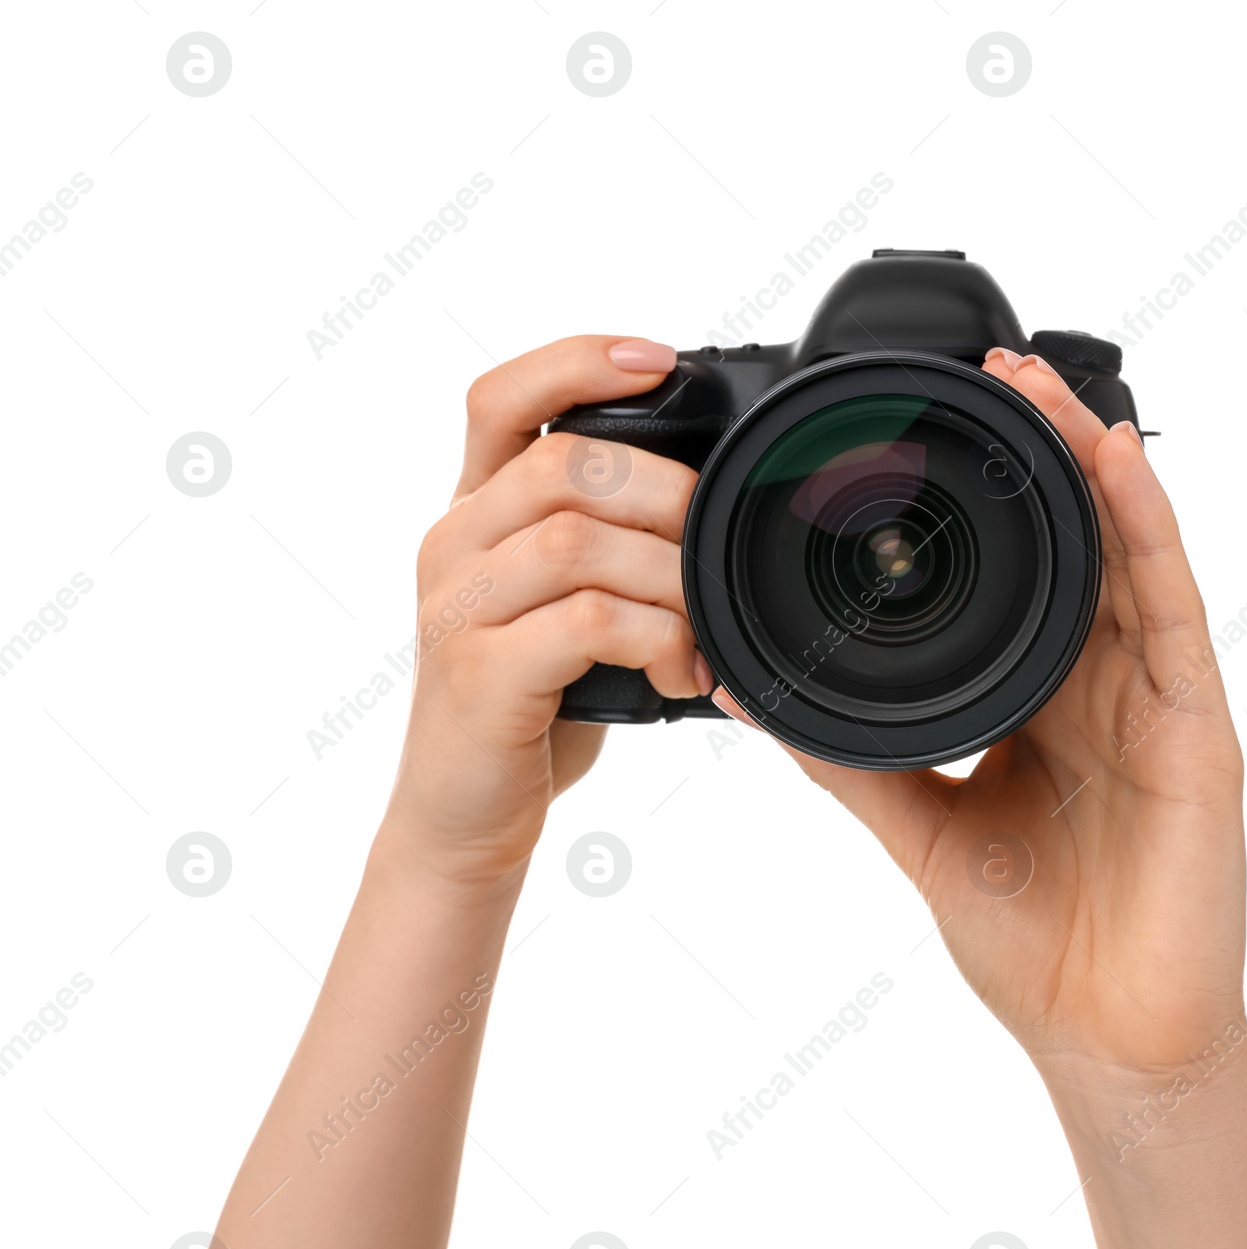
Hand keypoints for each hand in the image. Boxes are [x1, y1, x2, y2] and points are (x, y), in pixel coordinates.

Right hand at [383, 336, 711, 895]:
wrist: (464, 815)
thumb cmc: (531, 704)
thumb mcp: (562, 607)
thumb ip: (605, 547)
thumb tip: (710, 508)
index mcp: (474, 514)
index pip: (501, 398)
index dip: (578, 362)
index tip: (659, 358)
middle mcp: (453, 545)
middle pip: (564, 466)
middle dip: (667, 493)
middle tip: (716, 543)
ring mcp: (458, 608)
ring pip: (578, 541)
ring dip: (670, 576)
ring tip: (705, 623)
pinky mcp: (478, 674)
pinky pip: (585, 621)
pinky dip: (656, 640)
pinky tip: (681, 671)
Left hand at [721, 349, 1246, 1076]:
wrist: (1103, 1038)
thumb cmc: (1031, 939)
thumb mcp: (924, 828)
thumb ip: (852, 761)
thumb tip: (759, 699)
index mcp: (1040, 702)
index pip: (1014, 578)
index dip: (980, 503)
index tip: (919, 435)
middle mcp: (1102, 685)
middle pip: (1074, 543)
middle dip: (1037, 453)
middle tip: (984, 369)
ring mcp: (1156, 700)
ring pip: (1129, 553)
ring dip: (1088, 462)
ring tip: (1039, 385)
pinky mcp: (1200, 730)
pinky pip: (1175, 611)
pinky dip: (1149, 529)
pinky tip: (1117, 461)